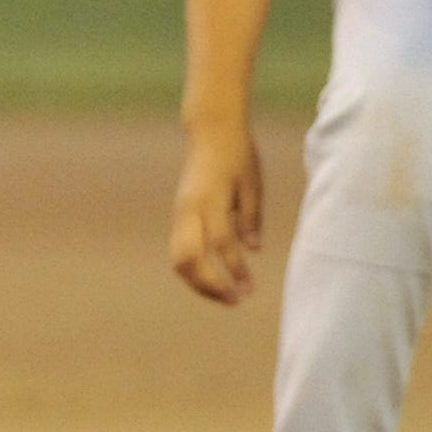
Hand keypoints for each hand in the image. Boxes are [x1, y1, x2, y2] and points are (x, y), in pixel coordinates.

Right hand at [169, 115, 263, 304]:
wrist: (211, 131)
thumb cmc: (238, 155)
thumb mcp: (252, 183)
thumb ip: (251, 217)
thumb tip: (253, 250)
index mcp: (211, 198)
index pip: (221, 243)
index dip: (235, 269)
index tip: (250, 290)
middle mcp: (189, 209)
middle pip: (189, 258)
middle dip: (210, 285)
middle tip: (235, 300)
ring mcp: (180, 213)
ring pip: (179, 259)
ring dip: (199, 283)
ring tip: (225, 296)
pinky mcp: (178, 216)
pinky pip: (179, 251)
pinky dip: (194, 271)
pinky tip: (213, 281)